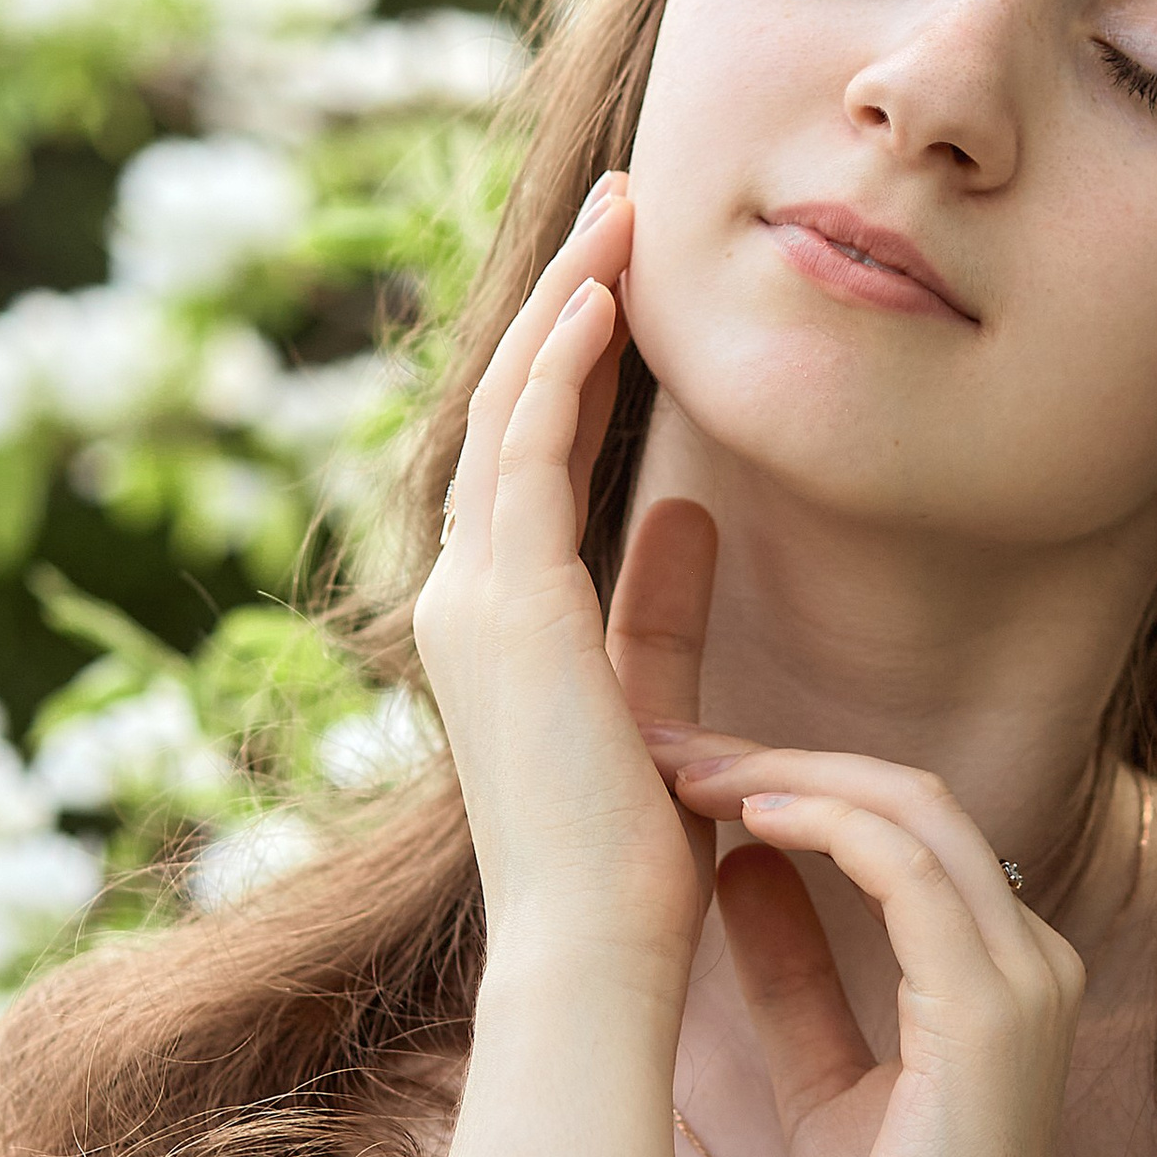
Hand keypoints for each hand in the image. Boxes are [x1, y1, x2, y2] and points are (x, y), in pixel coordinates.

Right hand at [413, 176, 719, 992]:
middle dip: (567, 300)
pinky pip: (527, 451)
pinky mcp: (504, 605)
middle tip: (622, 208)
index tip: (626, 280)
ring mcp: (471, 598)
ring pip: (509, 407)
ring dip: (567, 302)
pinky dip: (563, 366)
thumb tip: (692, 510)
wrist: (598, 949)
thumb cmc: (634, 857)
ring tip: (622, 215)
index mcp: (496, 623)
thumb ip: (661, 601)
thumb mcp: (654, 694)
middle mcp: (464, 598)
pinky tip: (608, 297)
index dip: (576, 357)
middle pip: (508, 408)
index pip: (532, 456)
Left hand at [654, 739, 1087, 1156]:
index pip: (899, 822)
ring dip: (784, 774)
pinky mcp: (993, 1013)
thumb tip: (738, 867)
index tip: (682, 772)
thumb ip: (794, 972)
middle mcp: (1026, 955)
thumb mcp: (820, 1077)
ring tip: (682, 770)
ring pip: (908, 810)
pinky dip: (826, 824)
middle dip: (775, 756)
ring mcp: (1021, 977)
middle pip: (903, 793)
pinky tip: (742, 819)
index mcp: (995, 967)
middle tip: (664, 746)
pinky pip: (909, 871)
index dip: (790, 779)